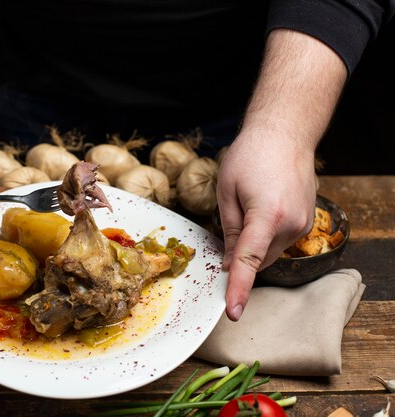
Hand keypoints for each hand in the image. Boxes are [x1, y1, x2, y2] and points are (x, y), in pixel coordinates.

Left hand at [217, 29, 346, 320]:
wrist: (285, 134)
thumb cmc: (250, 156)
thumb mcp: (227, 192)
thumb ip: (230, 230)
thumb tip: (230, 260)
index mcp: (267, 217)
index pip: (249, 262)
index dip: (239, 288)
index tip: (233, 311)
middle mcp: (291, 225)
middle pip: (259, 260)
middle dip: (240, 257)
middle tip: (225, 232)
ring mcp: (303, 224)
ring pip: (270, 252)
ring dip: (253, 246)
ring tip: (245, 210)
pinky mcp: (307, 220)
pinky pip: (280, 240)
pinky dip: (265, 237)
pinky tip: (259, 212)